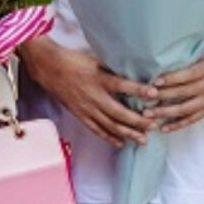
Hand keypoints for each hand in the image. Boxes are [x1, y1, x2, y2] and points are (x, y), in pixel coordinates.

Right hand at [25, 41, 156, 147]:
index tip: (154, 93)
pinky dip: (110, 138)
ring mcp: (87, 108)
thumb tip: (135, 73)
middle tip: (153, 126)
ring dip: (128, 133)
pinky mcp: (80, 115)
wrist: (49, 68)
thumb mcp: (96, 60)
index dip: (139, 89)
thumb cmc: (74, 61)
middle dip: (138, 121)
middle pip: (119, 113)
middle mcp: (94, 96)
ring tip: (143, 139)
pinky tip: (122, 143)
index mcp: (99, 78)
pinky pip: (97, 130)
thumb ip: (113, 69)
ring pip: (110, 125)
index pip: (122, 85)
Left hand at [151, 41, 203, 133]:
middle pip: (181, 93)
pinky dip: (178, 124)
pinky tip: (164, 127)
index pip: (184, 76)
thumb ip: (189, 62)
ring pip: (184, 109)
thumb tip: (165, 63)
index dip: (168, 80)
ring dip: (165, 113)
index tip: (153, 83)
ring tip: (148, 116)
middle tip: (143, 101)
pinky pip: (192, 119)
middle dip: (160, 97)